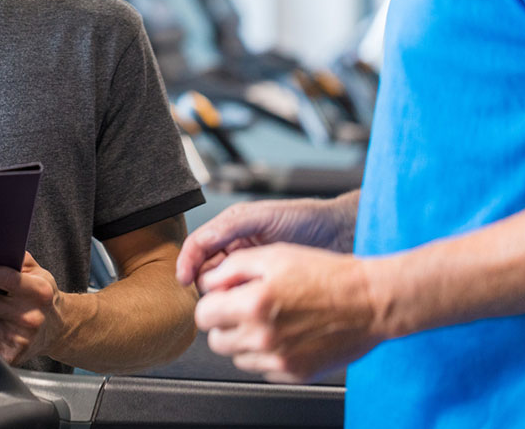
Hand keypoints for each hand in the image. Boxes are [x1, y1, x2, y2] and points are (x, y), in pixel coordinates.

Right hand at [176, 197, 349, 287]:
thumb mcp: (265, 217)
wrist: (341, 234)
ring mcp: (251, 268)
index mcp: (231, 228)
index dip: (187, 261)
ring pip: (222, 286)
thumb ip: (232, 225)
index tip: (183, 279)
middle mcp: (237, 247)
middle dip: (203, 281)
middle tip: (212, 295)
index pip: (198, 245)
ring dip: (221, 294)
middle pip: (205, 268)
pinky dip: (238, 302)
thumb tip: (202, 240)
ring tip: (230, 302)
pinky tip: (244, 306)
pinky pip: (242, 296)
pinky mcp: (265, 285)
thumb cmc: (306, 218)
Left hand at [196, 242, 384, 382]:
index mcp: (252, 305)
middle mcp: (263, 337)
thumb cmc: (325, 274)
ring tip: (269, 318)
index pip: (204, 315)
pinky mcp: (295, 374)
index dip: (212, 303)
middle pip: (216, 340)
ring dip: (244, 340)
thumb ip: (232, 268)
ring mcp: (279, 360)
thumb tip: (208, 283)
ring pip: (237, 357)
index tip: (222, 298)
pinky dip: (266, 354)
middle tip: (244, 308)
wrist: (369, 301)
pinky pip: (262, 368)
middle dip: (225, 323)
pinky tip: (285, 333)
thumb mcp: (273, 256)